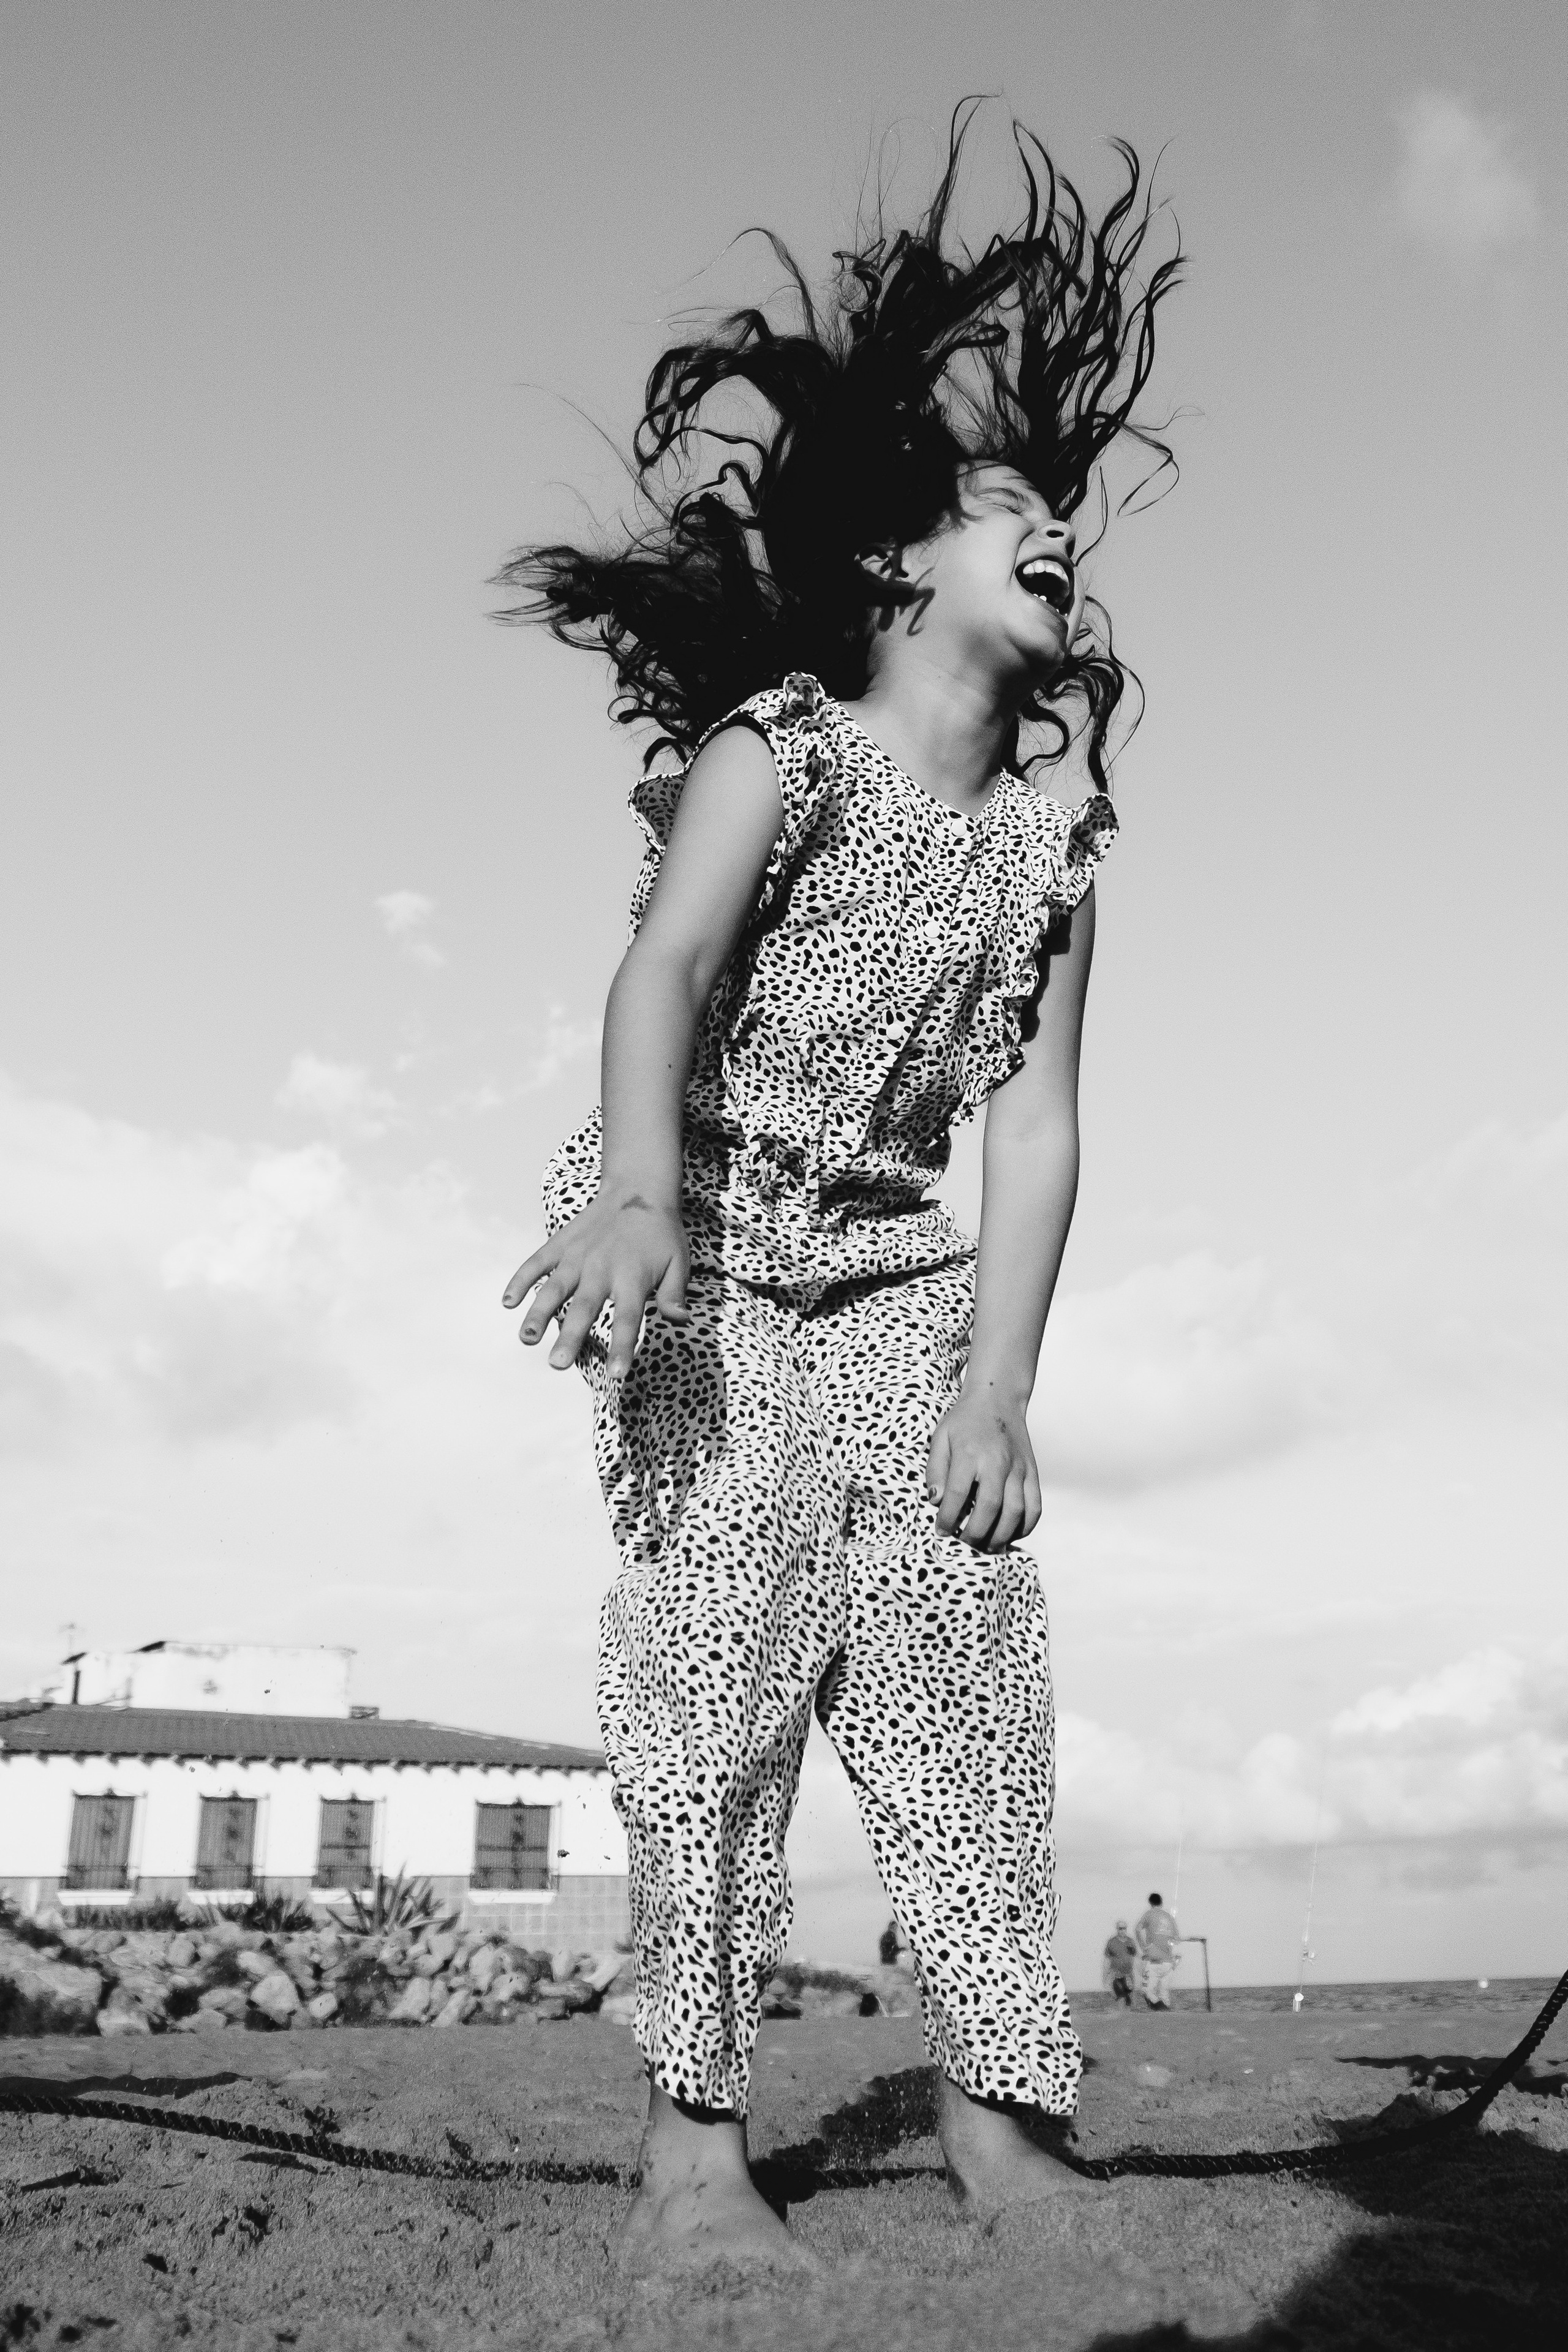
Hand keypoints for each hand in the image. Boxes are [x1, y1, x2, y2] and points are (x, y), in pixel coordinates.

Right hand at [502, 1191, 689, 1380]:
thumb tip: (681, 1321)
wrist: (638, 1187)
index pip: (628, 1318)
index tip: (617, 1374)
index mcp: (633, 1278)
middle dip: (570, 1337)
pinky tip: (508, 1302)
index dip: (622, 1347)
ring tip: (527, 1338)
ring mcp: (577, 1256)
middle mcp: (602, 1269)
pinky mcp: (560, 1244)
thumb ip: (674, 1294)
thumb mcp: (678, 1262)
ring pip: (555, 1288)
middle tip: (557, 1364)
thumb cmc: (661, 1232)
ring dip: (539, 1313)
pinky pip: (536, 1262)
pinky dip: (521, 1280)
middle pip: (584, 1308)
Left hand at [926, 1385, 1040, 1552]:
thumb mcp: (940, 1438)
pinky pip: (1035, 1506)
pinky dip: (1025, 1526)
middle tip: (965, 1545)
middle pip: (989, 1508)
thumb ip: (935, 1470)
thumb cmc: (964, 1420)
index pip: (956, 1494)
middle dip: (975, 1534)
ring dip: (1001, 1536)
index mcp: (969, 1453)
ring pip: (1015, 1511)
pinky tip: (1011, 1534)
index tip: (941, 1532)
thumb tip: (934, 1501)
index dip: (948, 1518)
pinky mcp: (1032, 1472)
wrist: (997, 1398)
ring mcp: (1019, 1468)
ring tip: (988, 1547)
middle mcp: (997, 1461)